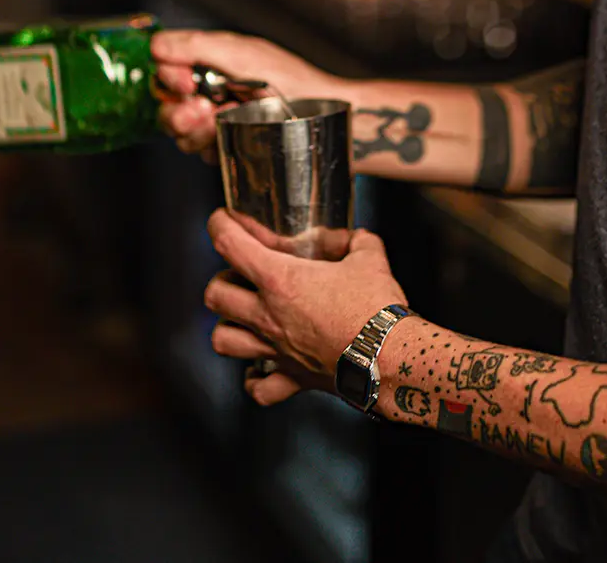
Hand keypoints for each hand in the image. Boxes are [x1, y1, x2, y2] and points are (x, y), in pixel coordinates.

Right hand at [151, 30, 347, 157]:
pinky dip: (213, 147)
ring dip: (195, 132)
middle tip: (201, 113)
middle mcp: (212, 90)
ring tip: (219, 124)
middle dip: (178, 113)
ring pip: (183, 134)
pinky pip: (204, 152)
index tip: (185, 83)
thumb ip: (199, 47)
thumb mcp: (244, 56)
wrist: (326, 117)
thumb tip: (157, 45)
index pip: (168, 69)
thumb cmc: (293, 81)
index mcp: (213, 62)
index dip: (169, 78)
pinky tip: (232, 139)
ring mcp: (220, 120)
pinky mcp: (230, 144)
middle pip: (169, 106)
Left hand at [205, 209, 406, 406]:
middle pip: (215, 295)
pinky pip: (259, 387)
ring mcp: (276, 350)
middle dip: (222, 279)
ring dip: (228, 325)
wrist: (390, 356)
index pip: (230, 245)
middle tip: (239, 274)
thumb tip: (349, 238)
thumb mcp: (368, 256)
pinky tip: (263, 367)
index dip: (220, 225)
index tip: (222, 219)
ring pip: (223, 340)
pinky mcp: (293, 379)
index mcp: (281, 279)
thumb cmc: (375, 305)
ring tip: (243, 317)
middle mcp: (268, 315)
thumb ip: (354, 240)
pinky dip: (256, 378)